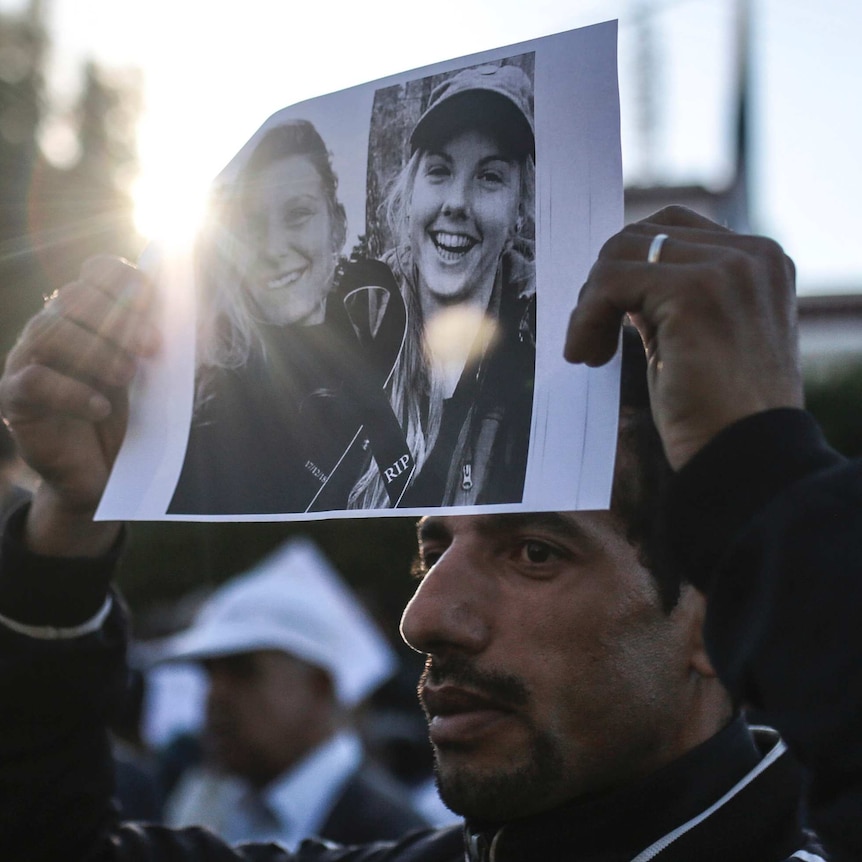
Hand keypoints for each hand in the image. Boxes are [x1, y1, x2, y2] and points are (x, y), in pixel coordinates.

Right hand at [0, 256, 158, 553]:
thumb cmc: (131, 419)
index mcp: (89, 316)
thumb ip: (167, 345)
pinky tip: (100, 407)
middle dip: (118, 317)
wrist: (103, 474)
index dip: (125, 278)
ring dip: (97, 350)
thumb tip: (200, 318)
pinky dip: (73, 391)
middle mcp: (53, 329)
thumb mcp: (155, 377)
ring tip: (126, 377)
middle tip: (151, 348)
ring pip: (50, 331)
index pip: (97, 272)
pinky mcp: (16, 399)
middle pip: (73, 296)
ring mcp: (27, 360)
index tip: (154, 303)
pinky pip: (36, 381)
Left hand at [564, 207, 803, 469]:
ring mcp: (727, 269)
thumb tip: (617, 279)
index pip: (671, 228)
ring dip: (590, 305)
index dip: (626, 266)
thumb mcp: (698, 338)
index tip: (608, 313)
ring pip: (620, 254)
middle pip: (641, 234)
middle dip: (602, 285)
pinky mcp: (694, 292)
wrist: (743, 456)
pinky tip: (587, 356)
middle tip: (592, 337)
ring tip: (590, 352)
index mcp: (758, 262)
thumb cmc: (717, 412)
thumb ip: (670, 299)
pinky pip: (611, 282)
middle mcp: (751, 255)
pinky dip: (586, 318)